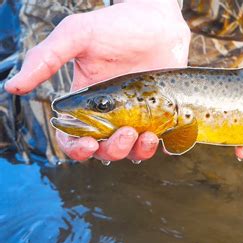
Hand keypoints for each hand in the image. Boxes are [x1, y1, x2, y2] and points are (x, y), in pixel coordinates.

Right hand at [5, 0, 190, 161]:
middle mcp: (110, 113)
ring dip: (137, 152)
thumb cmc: (117, 26)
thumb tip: (13, 87)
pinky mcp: (159, 114)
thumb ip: (46, 59)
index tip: (88, 144)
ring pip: (131, 151)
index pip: (73, 136)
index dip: (76, 148)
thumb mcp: (77, 36)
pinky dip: (157, 147)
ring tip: (146, 135)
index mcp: (85, 101)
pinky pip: (157, 142)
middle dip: (112, 150)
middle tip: (125, 133)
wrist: (159, 21)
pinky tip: (158, 136)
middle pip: (104, 150)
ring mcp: (136, 115)